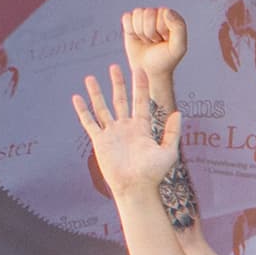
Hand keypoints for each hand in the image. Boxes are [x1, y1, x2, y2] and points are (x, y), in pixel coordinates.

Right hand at [71, 65, 181, 204]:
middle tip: (115, 67)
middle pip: (121, 100)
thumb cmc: (154, 173)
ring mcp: (112, 133)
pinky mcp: (100, 141)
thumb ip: (172, 132)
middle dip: (118, 84)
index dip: (140, 86)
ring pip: (103, 108)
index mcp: (142, 128)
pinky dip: (83, 110)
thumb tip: (178, 113)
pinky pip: (89, 122)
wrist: (136, 187)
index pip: (140, 102)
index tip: (139, 70)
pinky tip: (76, 98)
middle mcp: (126, 127)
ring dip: (97, 93)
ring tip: (90, 78)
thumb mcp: (168, 151)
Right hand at [121, 4, 188, 96]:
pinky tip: (137, 38)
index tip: (165, 40)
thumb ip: (178, 28)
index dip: (161, 29)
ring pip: (137, 14)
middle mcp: (159, 13)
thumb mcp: (178, 47)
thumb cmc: (165, 59)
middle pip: (148, 13)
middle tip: (155, 41)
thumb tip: (166, 10)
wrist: (149, 70)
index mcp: (173, 16)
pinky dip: (130, 30)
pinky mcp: (131, 21)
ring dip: (141, 32)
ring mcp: (144, 17)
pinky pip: (127, 17)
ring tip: (147, 40)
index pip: (163, 13)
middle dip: (150, 31)